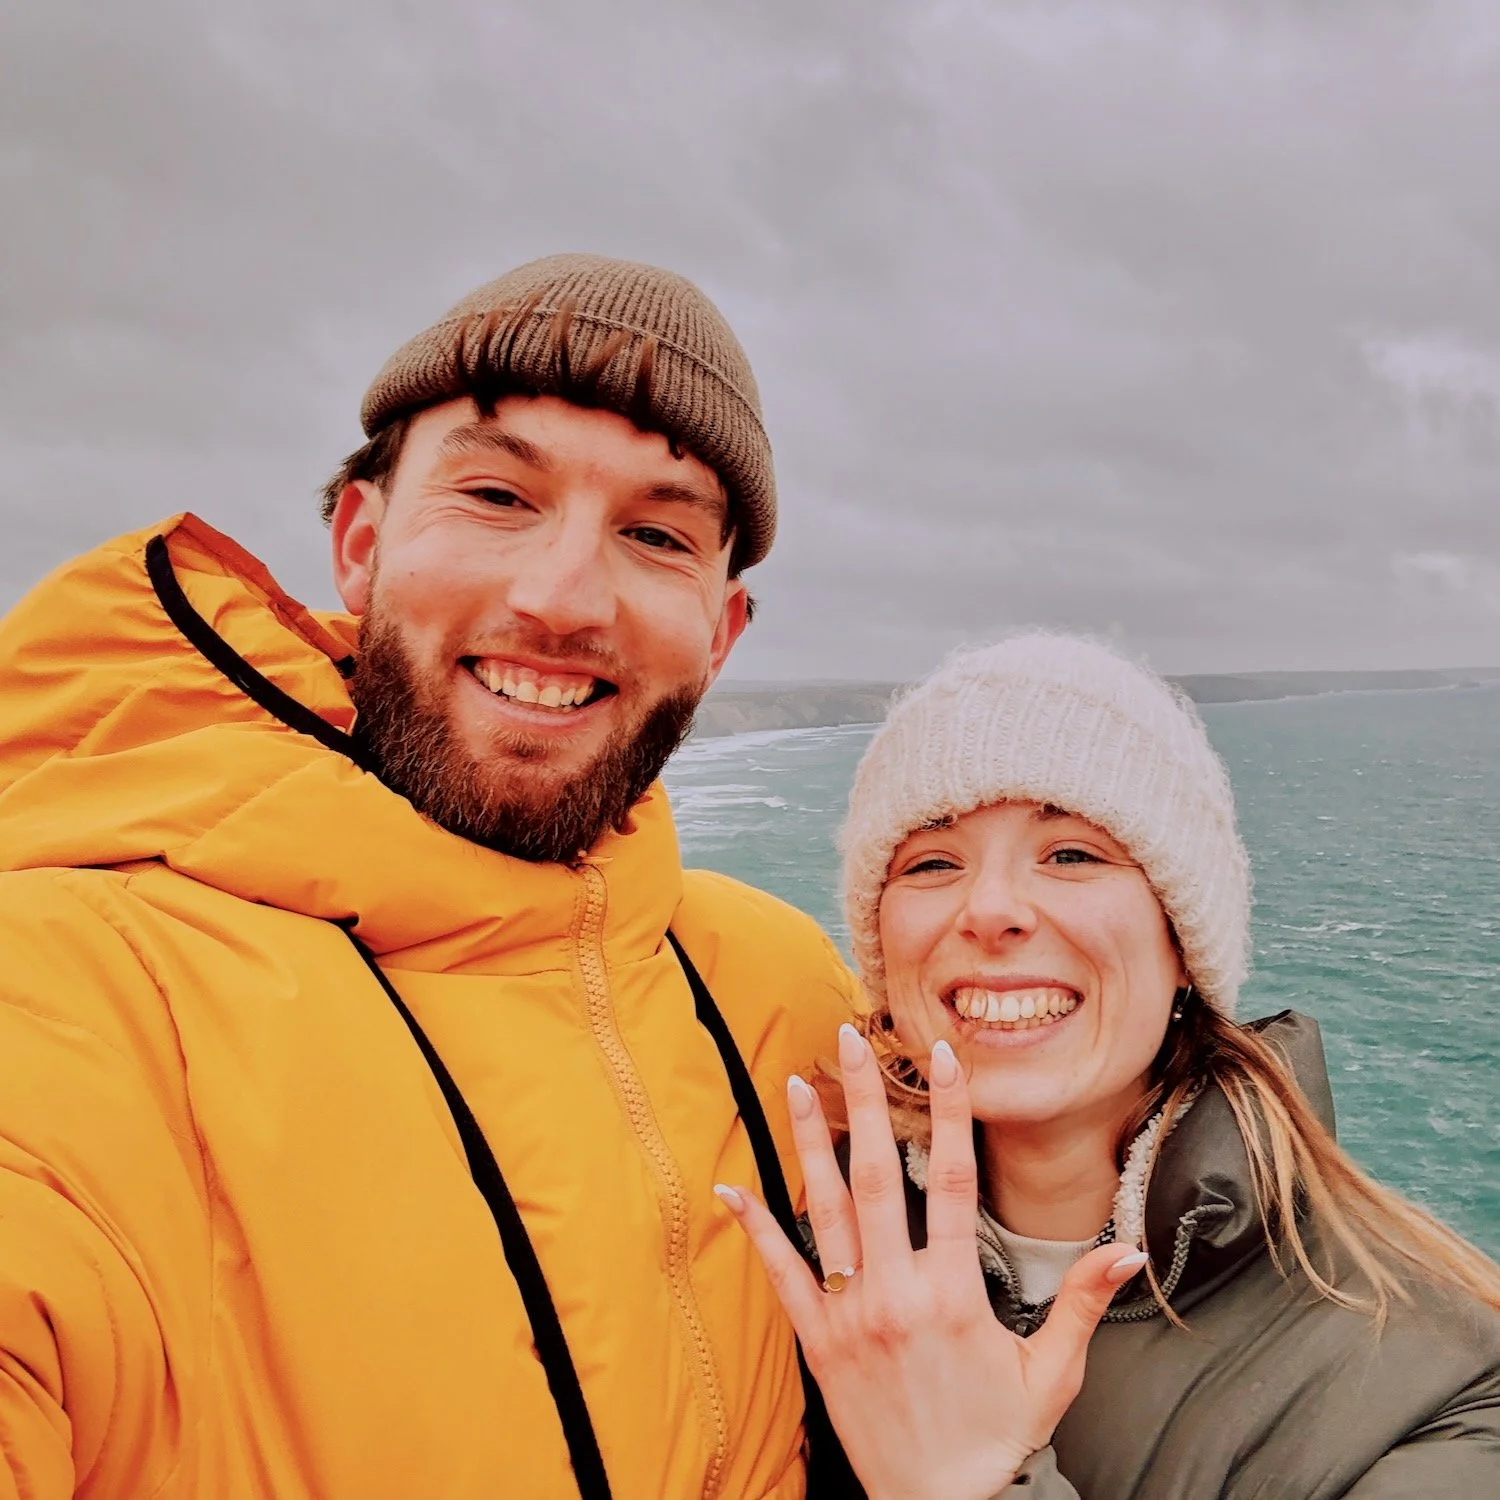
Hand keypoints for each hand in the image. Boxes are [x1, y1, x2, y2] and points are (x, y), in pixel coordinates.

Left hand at [715, 1023, 1147, 1499]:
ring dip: (809, 1144)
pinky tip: (730, 1188)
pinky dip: (755, 1229)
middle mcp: (893, 1295)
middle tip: (850, 1040)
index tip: (944, 1058)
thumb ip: (1079, 1304)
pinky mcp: (816, 1342)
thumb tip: (1126, 1251)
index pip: (950, 1181)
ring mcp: (847, 1316)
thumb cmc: (992, 1439)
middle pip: (877, 1177)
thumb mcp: (1050, 1376)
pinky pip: (780, 1275)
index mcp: (952, 1295)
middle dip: (862, 1102)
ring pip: (824, 1212)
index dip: (949, 1114)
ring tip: (793, 1084)